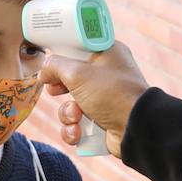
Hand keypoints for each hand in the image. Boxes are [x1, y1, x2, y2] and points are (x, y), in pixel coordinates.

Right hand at [38, 42, 148, 157]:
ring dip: (67, 113)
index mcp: (108, 54)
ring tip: (77, 116)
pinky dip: (74, 130)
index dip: (63, 56)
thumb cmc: (111, 93)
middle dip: (60, 89)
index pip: (79, 48)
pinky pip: (78, 124)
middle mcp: (108, 75)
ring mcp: (106, 99)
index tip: (51, 64)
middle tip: (56, 90)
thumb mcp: (78, 72)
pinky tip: (79, 132)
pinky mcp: (103, 121)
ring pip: (72, 104)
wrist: (136, 128)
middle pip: (71, 78)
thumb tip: (45, 70)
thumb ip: (55, 65)